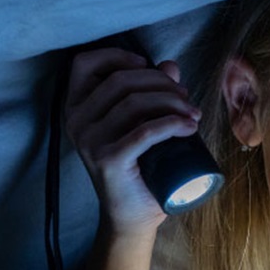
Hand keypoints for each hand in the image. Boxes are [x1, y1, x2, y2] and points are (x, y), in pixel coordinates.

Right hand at [64, 47, 199, 235]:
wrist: (132, 214)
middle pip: (121, 80)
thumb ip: (152, 92)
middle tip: (186, 99)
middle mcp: (76, 121)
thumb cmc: (139, 166)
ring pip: (135, 103)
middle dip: (161, 83)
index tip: (149, 65)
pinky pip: (144, 131)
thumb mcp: (142, 123)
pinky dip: (172, 124)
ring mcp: (89, 141)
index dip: (118, 56)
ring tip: (193, 114)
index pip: (85, 63)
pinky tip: (190, 127)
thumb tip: (170, 65)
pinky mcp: (108, 160)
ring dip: (172, 102)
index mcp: (76, 107)